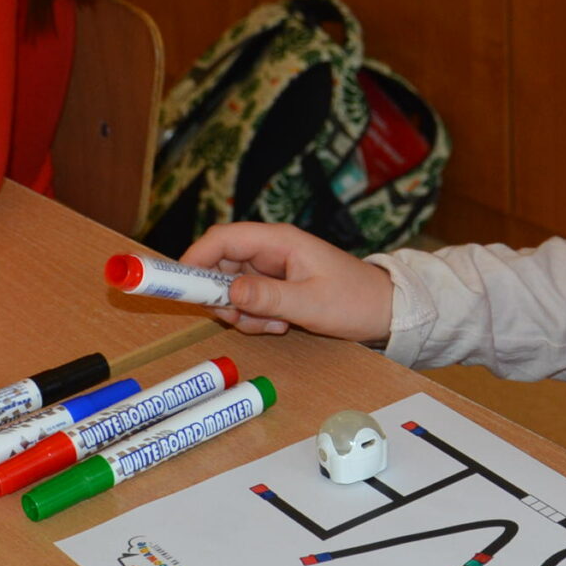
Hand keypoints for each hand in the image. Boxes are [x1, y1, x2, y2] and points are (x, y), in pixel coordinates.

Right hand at [181, 221, 393, 341]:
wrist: (385, 311)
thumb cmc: (355, 301)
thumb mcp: (310, 304)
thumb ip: (268, 298)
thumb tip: (227, 293)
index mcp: (279, 241)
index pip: (223, 238)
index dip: (195, 258)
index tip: (179, 285)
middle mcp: (271, 250)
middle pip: (220, 265)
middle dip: (221, 296)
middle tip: (237, 319)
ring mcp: (272, 269)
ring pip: (232, 288)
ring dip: (242, 312)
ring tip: (274, 325)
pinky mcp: (276, 287)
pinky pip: (249, 301)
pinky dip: (256, 318)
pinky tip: (281, 326)